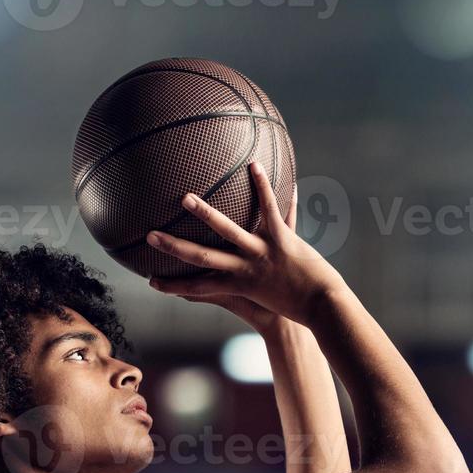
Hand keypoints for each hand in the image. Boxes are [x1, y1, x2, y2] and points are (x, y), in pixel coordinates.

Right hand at [145, 161, 343, 327]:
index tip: (150, 281)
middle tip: (150, 236)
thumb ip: (238, 293)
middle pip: (202, 257)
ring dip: (206, 214)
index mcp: (237, 286)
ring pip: (229, 231)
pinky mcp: (283, 239)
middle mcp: (244, 269)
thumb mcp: (260, 302)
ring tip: (186, 198)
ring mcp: (262, 253)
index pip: (197, 289)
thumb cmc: (291, 307)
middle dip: (174, 247)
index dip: (173, 286)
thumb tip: (232, 284)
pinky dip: (262, 186)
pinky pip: (270, 209)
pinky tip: (253, 164)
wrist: (321, 307)